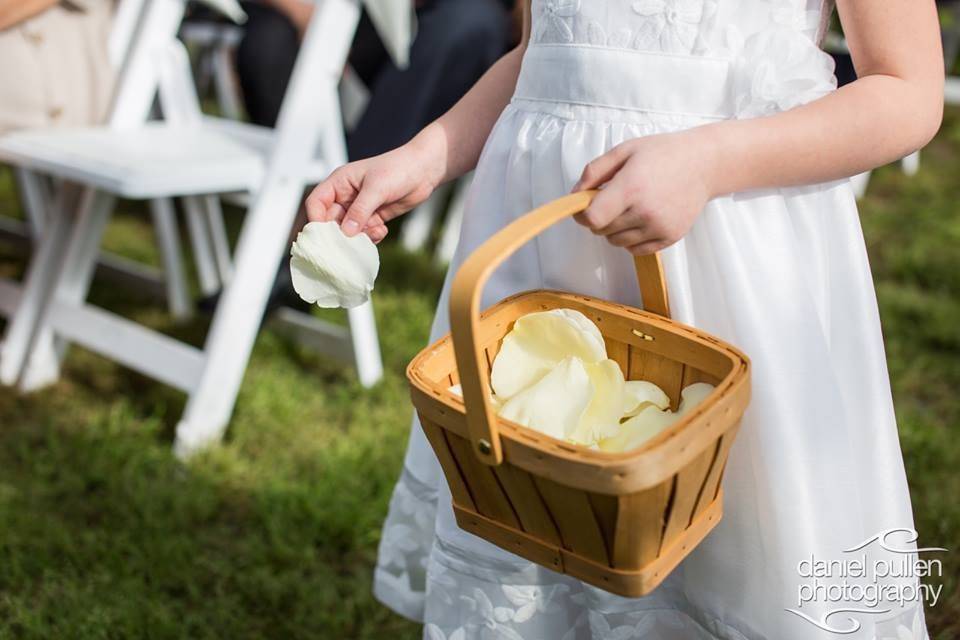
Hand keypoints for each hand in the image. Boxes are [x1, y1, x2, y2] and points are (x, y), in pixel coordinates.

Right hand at [305, 139, 444, 242]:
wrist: (424, 171)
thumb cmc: (399, 169)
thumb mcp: (377, 188)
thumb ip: (360, 210)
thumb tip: (346, 232)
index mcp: (339, 182)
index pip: (316, 203)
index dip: (316, 219)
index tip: (325, 235)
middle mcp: (346, 196)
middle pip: (330, 221)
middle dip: (340, 233)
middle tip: (350, 243)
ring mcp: (359, 208)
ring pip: (348, 231)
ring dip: (358, 237)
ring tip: (374, 230)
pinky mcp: (373, 217)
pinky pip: (364, 233)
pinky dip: (370, 236)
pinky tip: (382, 229)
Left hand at [571, 129, 718, 254]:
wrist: (703, 164)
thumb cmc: (662, 153)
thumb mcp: (624, 151)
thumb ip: (594, 171)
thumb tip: (574, 195)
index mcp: (631, 187)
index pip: (592, 219)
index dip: (582, 216)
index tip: (584, 208)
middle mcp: (645, 211)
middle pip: (602, 231)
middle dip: (599, 218)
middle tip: (613, 201)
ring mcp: (659, 227)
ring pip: (617, 242)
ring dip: (615, 230)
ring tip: (629, 208)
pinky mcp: (670, 237)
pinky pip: (636, 250)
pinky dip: (631, 239)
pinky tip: (640, 219)